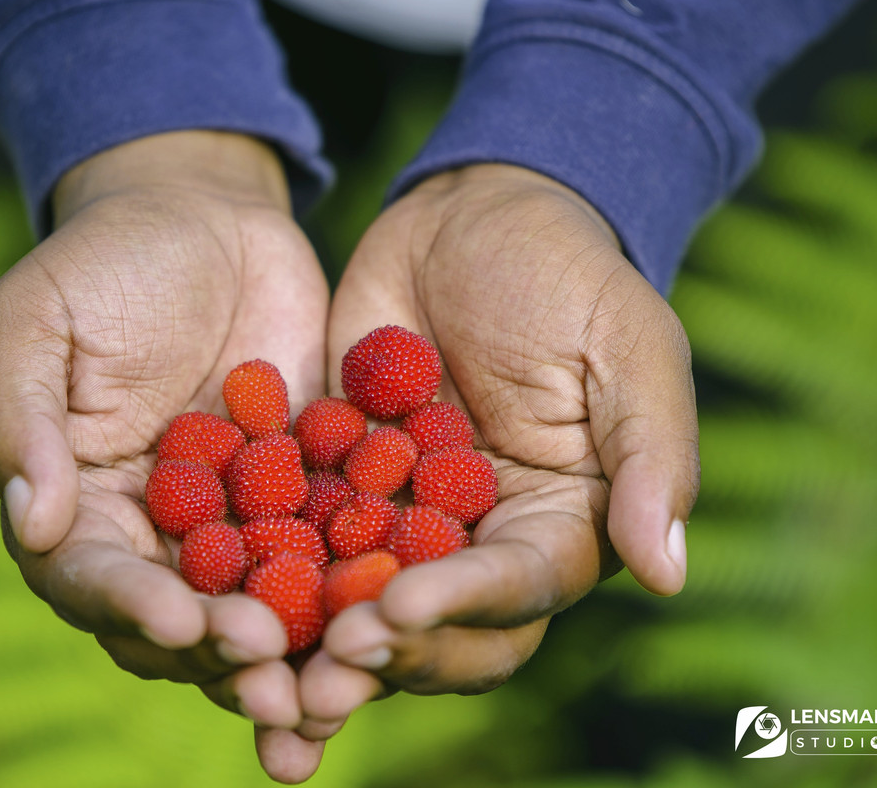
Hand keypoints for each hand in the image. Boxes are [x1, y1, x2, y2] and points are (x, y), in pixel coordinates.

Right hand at [0, 132, 329, 778]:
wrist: (203, 217)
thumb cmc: (102, 262)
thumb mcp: (33, 322)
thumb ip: (19, 418)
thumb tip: (32, 524)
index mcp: (81, 506)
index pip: (93, 579)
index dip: (132, 607)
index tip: (180, 621)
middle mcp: (157, 532)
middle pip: (181, 616)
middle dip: (222, 653)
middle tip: (273, 675)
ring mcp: (236, 519)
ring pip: (259, 601)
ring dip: (292, 647)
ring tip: (330, 682)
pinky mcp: (305, 492)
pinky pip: (330, 545)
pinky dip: (356, 582)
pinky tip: (394, 605)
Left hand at [300, 164, 699, 733]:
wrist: (470, 213)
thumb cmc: (565, 270)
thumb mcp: (625, 346)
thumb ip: (652, 455)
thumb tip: (667, 577)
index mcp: (556, 522)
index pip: (517, 588)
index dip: (461, 607)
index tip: (396, 610)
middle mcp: (478, 538)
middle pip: (439, 626)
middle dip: (384, 652)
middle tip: (320, 669)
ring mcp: (402, 516)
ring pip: (362, 601)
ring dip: (315, 639)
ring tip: (257, 662)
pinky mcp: (336, 483)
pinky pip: (299, 535)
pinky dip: (264, 568)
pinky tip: (215, 588)